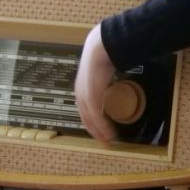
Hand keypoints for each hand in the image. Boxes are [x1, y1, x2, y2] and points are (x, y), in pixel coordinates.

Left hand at [74, 25, 116, 143]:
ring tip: (107, 140)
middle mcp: (80, 93)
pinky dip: (102, 126)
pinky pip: (95, 115)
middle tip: (104, 141)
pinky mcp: (91, 95)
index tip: (98, 130)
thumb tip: (109, 84)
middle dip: (94, 130)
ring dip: (99, 131)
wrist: (100, 48)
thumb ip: (102, 81)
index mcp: (80, 88)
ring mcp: (84, 95)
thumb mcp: (100, 73)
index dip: (91, 121)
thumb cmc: (101, 58)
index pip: (83, 110)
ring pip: (90, 119)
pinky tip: (108, 132)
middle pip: (85, 117)